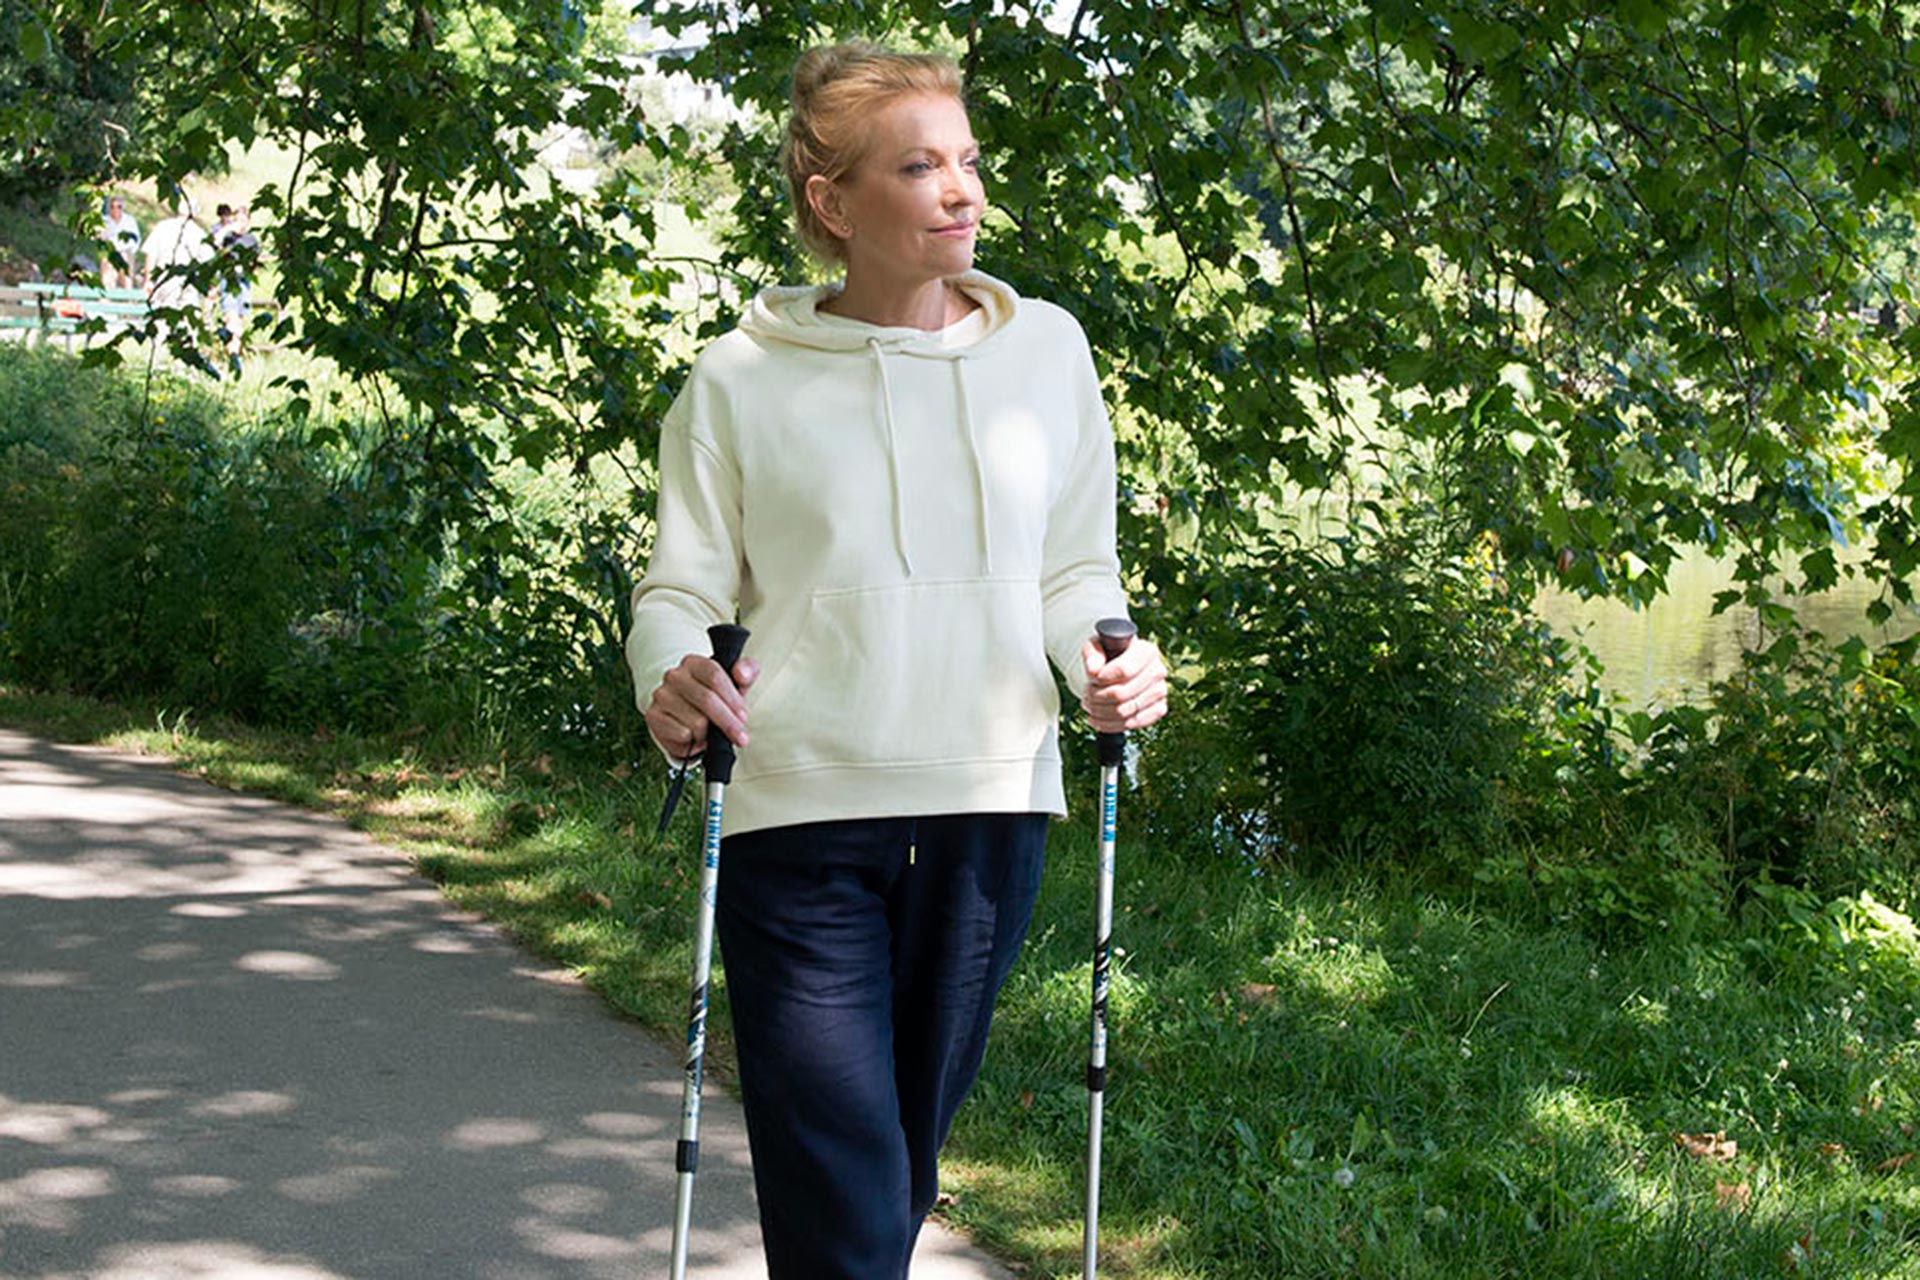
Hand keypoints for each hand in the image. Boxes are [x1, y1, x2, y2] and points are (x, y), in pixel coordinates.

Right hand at [645, 653, 760, 759]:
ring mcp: (661, 695)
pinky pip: (682, 734)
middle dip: (728, 722)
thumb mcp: (735, 684)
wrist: (687, 716)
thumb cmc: (715, 699)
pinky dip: (693, 741)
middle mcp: (674, 676)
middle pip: (707, 700)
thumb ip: (747, 672)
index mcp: (694, 663)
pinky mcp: (653, 716)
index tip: (743, 716)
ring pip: (697, 722)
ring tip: (710, 733)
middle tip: (740, 736)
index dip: (732, 700)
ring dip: (709, 733)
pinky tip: (694, 737)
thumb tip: (741, 673)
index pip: (715, 677)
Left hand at [1080, 635, 1168, 734]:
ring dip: (1099, 712)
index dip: (1101, 679)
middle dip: (1096, 697)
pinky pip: (1131, 724)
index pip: (1123, 671)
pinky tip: (1097, 719)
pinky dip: (1109, 725)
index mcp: (1147, 651)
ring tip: (1090, 705)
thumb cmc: (1110, 654)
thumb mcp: (1097, 645)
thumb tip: (1093, 669)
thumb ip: (1092, 653)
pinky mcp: (1159, 709)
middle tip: (1086, 694)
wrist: (1123, 666)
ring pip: (1123, 712)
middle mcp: (1158, 671)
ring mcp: (1160, 692)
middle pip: (1121, 694)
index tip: (1091, 678)